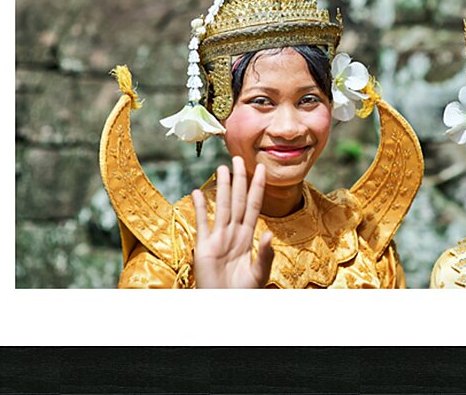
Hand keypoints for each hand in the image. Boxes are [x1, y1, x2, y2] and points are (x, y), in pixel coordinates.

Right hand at [191, 156, 274, 288]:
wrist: (225, 307)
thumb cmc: (244, 294)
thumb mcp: (259, 274)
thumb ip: (265, 254)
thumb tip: (268, 233)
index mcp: (248, 237)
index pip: (254, 206)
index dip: (257, 187)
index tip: (262, 168)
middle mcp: (233, 233)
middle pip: (237, 200)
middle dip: (239, 180)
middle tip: (239, 158)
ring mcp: (218, 239)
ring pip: (222, 207)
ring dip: (222, 187)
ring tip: (222, 168)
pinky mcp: (204, 248)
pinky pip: (202, 223)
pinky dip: (200, 208)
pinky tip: (198, 192)